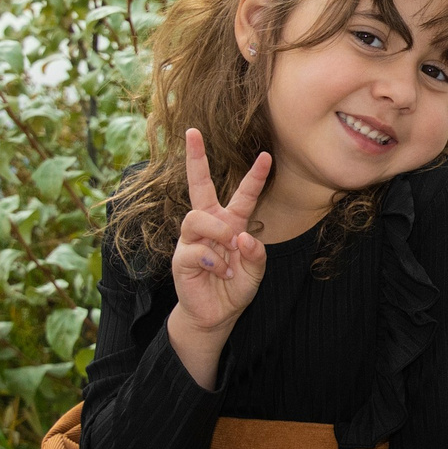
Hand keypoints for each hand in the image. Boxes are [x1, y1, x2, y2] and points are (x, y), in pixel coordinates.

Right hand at [167, 131, 269, 384]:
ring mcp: (192, 240)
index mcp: (231, 223)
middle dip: (194, 158)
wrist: (215, 315)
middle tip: (192, 132)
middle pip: (198, 186)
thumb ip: (255, 255)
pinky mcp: (181, 257)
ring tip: (228, 253)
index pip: (243, 195)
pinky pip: (195, 249)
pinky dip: (213, 261)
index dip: (255, 176)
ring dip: (218, 234)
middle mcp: (209, 225)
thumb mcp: (255, 272)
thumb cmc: (235, 288)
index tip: (266, 155)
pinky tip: (220, 272)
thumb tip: (241, 237)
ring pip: (197, 218)